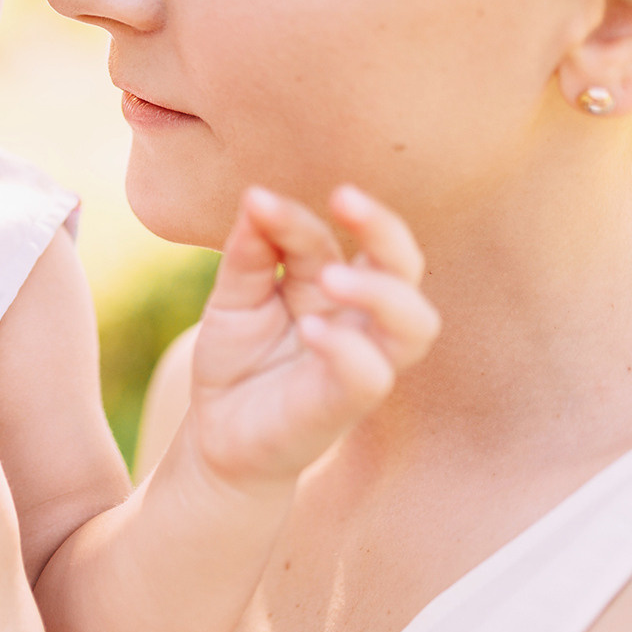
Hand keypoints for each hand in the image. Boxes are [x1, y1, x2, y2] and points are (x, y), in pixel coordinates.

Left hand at [186, 185, 440, 488]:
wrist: (216, 434)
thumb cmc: (237, 359)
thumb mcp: (233, 297)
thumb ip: (249, 253)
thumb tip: (257, 197)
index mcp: (331, 281)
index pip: (332, 236)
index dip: (297, 216)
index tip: (258, 200)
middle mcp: (358, 317)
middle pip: (404, 265)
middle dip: (384, 227)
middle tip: (345, 198)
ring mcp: (360, 361)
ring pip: (415, 325)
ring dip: (380, 291)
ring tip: (331, 276)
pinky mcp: (345, 405)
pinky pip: (371, 376)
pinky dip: (347, 349)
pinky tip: (312, 330)